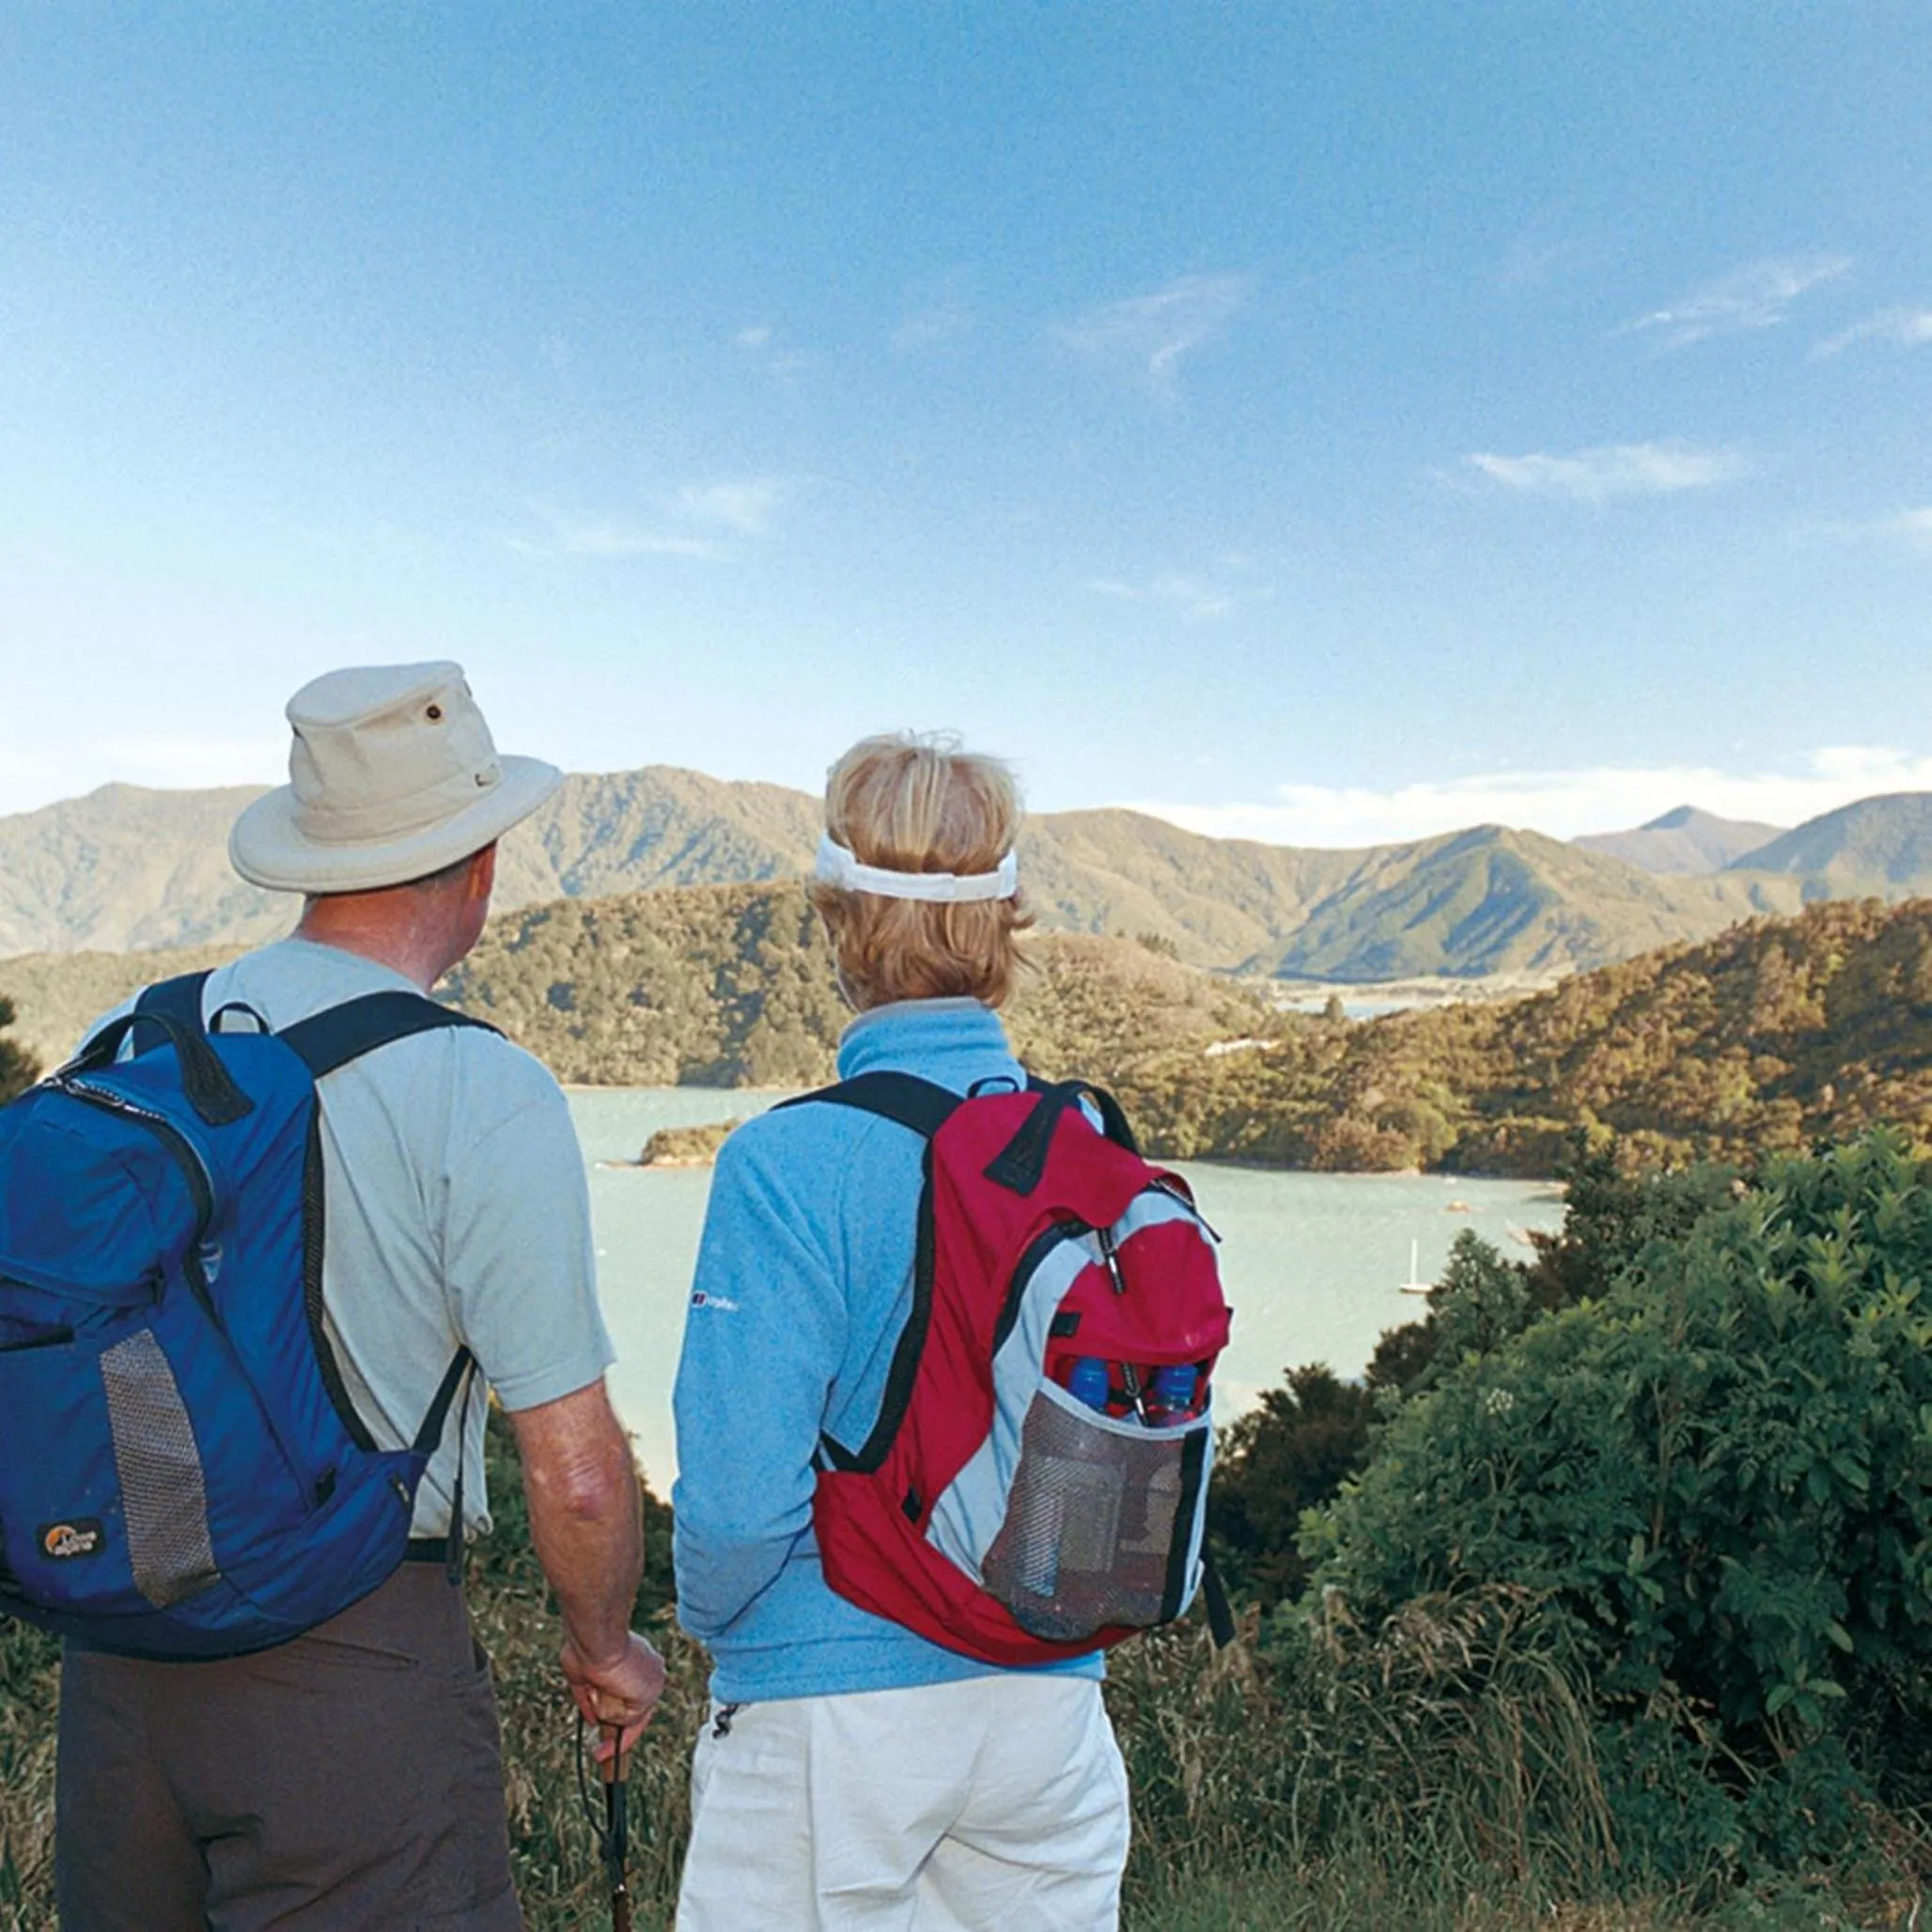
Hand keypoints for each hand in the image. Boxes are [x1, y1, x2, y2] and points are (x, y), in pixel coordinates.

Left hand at [560, 1630, 666, 1759]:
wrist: (599, 1647)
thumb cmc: (627, 1669)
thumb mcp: (643, 1702)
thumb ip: (633, 1718)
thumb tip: (615, 1722)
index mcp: (651, 1677)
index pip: (641, 1716)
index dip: (627, 1738)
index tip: (612, 1755)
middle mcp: (630, 1675)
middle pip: (622, 1708)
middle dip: (615, 1725)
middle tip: (601, 1751)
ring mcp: (607, 1673)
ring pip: (604, 1702)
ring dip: (602, 1713)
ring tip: (598, 1713)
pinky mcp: (585, 1673)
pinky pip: (584, 1696)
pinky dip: (586, 1709)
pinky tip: (589, 1721)